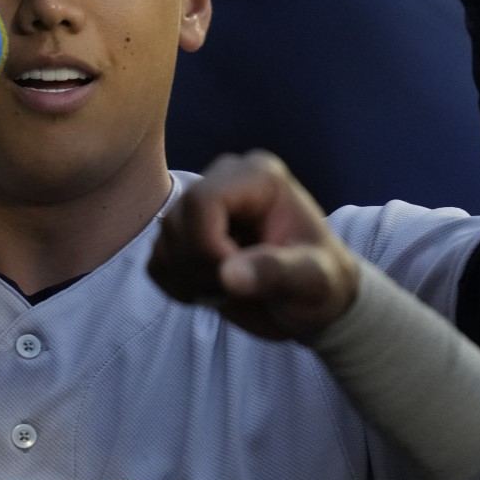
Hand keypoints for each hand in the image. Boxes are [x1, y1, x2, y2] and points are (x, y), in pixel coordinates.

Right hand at [148, 151, 359, 340]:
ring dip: (191, 281)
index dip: (209, 246)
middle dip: (201, 268)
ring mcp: (199, 207)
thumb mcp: (313, 281)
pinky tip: (212, 292)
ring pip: (163, 243)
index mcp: (258, 177)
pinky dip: (178, 287)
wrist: (310, 301)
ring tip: (232, 290)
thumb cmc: (323, 284)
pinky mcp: (183, 236)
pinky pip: (157, 263)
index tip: (238, 279)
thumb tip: (228, 274)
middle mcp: (223, 181)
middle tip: (239, 289)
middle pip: (177, 221)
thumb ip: (274, 272)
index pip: (203, 200)